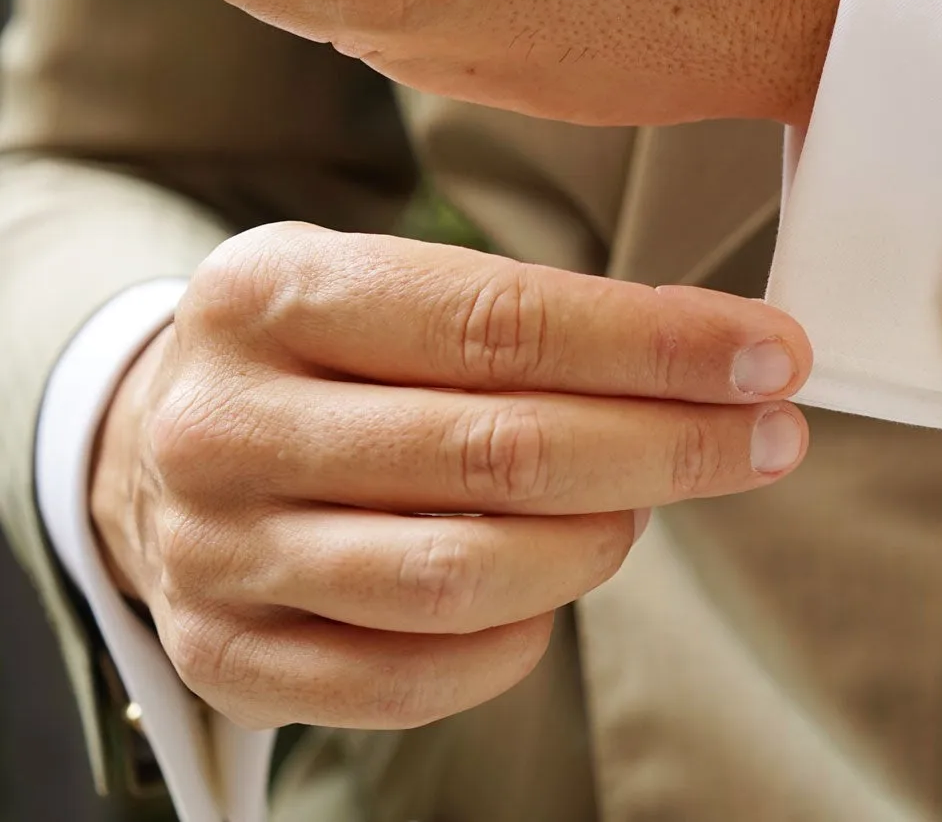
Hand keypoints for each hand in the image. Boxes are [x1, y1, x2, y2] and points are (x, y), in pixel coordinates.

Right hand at [88, 222, 810, 728]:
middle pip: (498, 451)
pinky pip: (412, 677)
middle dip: (670, 446)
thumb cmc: (322, 354)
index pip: (499, 321)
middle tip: (770, 436)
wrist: (152, 444)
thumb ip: (531, 315)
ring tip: (651, 505)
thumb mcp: (389, 283)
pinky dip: (519, 639)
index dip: (657, 344)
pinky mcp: (227, 657)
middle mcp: (227, 425)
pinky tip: (561, 583)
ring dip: (601, 542)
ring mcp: (217, 552)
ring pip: (462, 574)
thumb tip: (722, 356)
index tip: (771, 355)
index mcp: (270, 295)